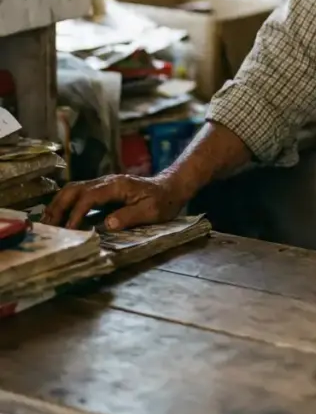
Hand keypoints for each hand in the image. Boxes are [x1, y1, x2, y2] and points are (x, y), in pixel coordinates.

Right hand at [43, 173, 186, 230]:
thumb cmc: (163, 201)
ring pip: (73, 189)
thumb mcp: (152, 211)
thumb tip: (107, 223)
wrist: (170, 188)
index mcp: (117, 185)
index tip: (69, 231)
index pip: (89, 197)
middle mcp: (106, 181)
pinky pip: (79, 195)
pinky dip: (65, 205)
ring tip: (48, 223)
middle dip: (59, 207)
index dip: (76, 213)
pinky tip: (59, 218)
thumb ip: (130, 215)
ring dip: (58, 204)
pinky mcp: (102, 191)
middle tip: (48, 227)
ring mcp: (103, 184)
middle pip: (74, 189)